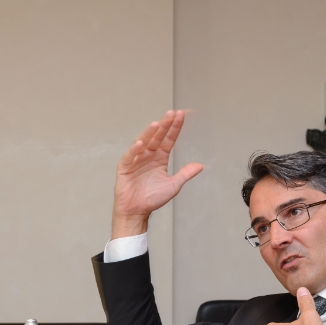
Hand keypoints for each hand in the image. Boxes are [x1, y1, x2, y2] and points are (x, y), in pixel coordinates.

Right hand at [111, 110, 203, 238]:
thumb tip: (200, 166)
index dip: (174, 128)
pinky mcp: (125, 167)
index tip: (180, 115)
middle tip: (171, 114)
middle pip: (157, 137)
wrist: (136, 211)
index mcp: (160, 158)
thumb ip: (185, 174)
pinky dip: (134, 150)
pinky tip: (141, 143)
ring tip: (156, 124)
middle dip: (164, 125)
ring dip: (149, 133)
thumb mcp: (173, 185)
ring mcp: (136, 159)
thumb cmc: (152, 198)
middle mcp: (148, 155)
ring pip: (143, 142)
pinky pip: (130, 156)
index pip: (168, 139)